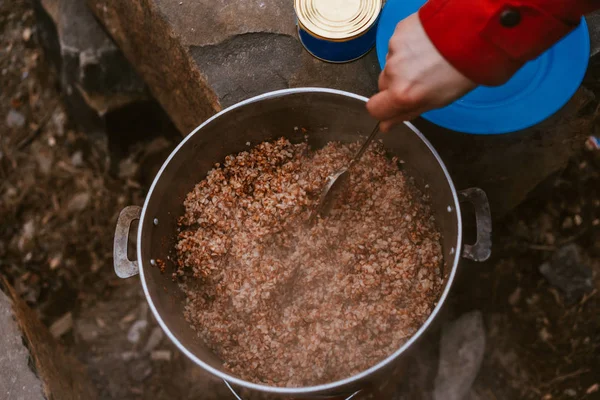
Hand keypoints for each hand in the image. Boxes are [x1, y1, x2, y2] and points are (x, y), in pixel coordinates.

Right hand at [367, 13, 476, 131]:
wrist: (475, 35)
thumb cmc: (460, 75)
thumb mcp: (436, 102)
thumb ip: (406, 114)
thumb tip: (385, 125)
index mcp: (401, 94)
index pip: (374, 109)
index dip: (383, 109)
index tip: (392, 105)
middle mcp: (393, 72)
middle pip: (383, 84)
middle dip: (396, 84)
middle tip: (419, 79)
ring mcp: (394, 49)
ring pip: (391, 63)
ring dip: (404, 64)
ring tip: (428, 58)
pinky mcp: (399, 31)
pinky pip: (398, 44)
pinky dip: (409, 46)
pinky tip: (427, 44)